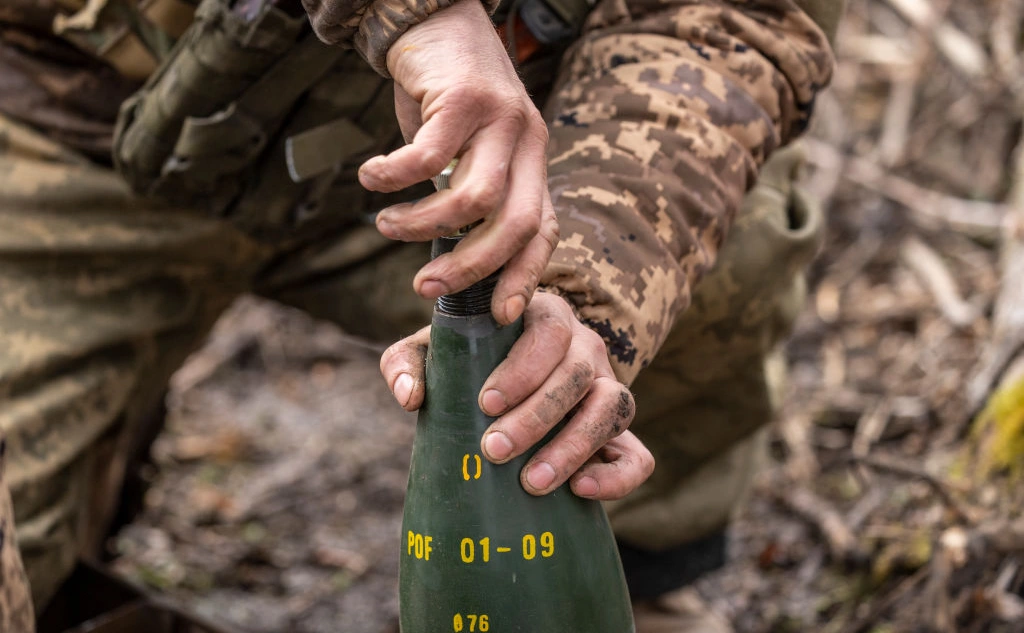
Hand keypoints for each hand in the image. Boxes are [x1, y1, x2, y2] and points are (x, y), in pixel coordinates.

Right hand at [358, 0, 556, 325]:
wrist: (439, 21)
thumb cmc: (448, 100)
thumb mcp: (472, 152)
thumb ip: (469, 197)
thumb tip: (448, 264)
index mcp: (533, 165)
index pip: (541, 231)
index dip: (523, 277)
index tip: (498, 316)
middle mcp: (527, 144)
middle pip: (513, 223)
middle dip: (471, 267)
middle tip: (425, 288)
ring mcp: (501, 119)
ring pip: (473, 197)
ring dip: (424, 225)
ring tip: (387, 225)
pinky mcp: (465, 97)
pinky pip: (429, 156)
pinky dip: (395, 177)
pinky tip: (372, 179)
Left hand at [380, 292, 654, 499]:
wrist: (496, 395)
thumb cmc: (464, 366)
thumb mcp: (430, 354)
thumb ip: (406, 363)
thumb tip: (409, 397)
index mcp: (545, 317)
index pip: (548, 331)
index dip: (523, 368)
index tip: (485, 403)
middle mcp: (585, 348)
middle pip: (578, 373)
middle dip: (537, 415)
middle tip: (493, 450)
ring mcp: (608, 389)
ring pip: (613, 407)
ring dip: (574, 446)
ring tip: (532, 483)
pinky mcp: (620, 436)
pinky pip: (639, 456)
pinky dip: (618, 475)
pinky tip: (580, 490)